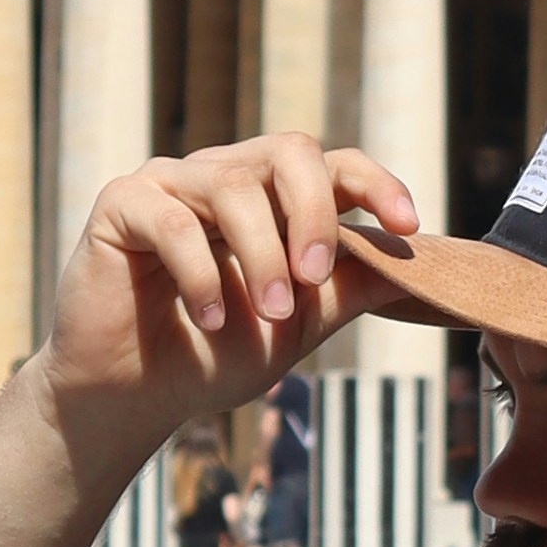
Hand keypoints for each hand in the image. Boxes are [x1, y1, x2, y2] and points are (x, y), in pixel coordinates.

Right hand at [45, 132, 420, 430]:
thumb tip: (423, 263)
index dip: (375, 183)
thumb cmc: (213, 355)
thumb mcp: (298, 324)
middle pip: (289, 152)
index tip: (408, 224)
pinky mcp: (123, 203)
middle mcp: (225, 176)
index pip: (333, 164)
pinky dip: (202, 275)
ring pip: (234, 186)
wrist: (133, 395)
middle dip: (313, 212)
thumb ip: (349, 287)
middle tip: (314, 276)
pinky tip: (211, 319)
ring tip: (267, 315)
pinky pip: (172, 221)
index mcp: (272, 198)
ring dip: (261, 256)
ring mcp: (172, 183)